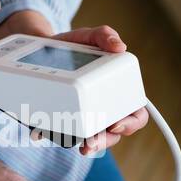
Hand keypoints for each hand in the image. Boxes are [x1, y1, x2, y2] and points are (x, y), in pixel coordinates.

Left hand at [52, 25, 148, 155]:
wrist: (44, 46)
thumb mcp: (89, 36)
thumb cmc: (74, 44)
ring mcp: (85, 114)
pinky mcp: (65, 116)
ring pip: (93, 138)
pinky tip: (46, 134)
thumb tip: (120, 46)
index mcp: (118, 91)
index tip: (115, 124)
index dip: (130, 123)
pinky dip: (57, 135)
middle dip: (105, 141)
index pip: (135, 114)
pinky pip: (65, 131)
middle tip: (91, 143)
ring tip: (79, 145)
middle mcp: (104, 106)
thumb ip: (104, 35)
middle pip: (115, 133)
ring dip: (88, 145)